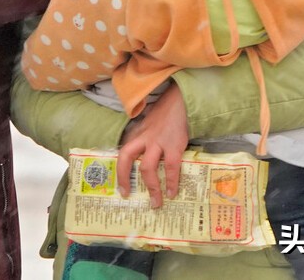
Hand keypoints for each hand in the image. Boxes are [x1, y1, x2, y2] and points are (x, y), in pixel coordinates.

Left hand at [116, 81, 188, 208]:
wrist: (183, 101)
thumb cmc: (167, 116)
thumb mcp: (150, 126)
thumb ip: (145, 140)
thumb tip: (143, 162)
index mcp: (138, 134)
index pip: (123, 153)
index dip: (119, 171)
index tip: (122, 189)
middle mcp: (144, 138)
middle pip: (126, 156)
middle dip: (124, 177)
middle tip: (127, 195)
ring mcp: (158, 141)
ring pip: (147, 167)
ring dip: (151, 187)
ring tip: (156, 202)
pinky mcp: (174, 144)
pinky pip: (171, 166)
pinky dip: (171, 181)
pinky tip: (172, 192)